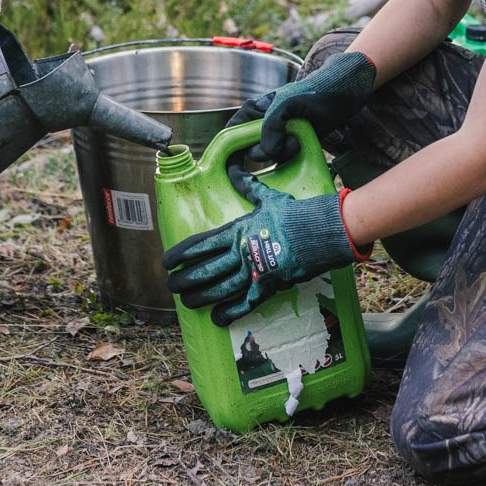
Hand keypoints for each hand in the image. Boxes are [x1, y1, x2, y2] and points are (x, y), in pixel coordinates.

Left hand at [163, 163, 361, 325]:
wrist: (317, 231)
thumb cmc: (292, 214)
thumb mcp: (266, 197)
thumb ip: (247, 185)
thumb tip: (234, 168)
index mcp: (237, 231)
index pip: (201, 244)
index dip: (182, 254)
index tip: (167, 261)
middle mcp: (241, 252)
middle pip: (206, 269)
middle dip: (186, 279)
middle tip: (172, 285)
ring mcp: (254, 272)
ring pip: (221, 288)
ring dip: (202, 297)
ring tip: (186, 302)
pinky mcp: (269, 286)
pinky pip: (246, 303)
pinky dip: (231, 312)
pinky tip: (216, 318)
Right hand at [225, 50, 375, 161]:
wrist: (345, 93)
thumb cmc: (316, 91)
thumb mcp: (289, 104)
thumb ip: (271, 126)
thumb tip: (266, 152)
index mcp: (253, 110)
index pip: (230, 135)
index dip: (229, 153)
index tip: (237, 168)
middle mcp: (261, 124)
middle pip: (248, 151)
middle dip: (265, 153)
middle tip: (287, 143)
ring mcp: (277, 136)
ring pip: (268, 158)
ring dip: (283, 155)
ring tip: (298, 140)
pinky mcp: (292, 145)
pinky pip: (283, 161)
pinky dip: (290, 159)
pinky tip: (301, 147)